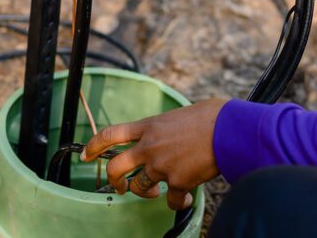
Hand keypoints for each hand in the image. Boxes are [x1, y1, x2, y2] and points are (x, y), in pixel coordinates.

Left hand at [81, 98, 227, 210]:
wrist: (230, 130)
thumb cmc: (213, 116)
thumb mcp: (180, 114)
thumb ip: (167, 126)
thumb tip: (171, 132)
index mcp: (149, 126)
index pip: (110, 134)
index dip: (94, 146)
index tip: (86, 154)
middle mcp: (150, 147)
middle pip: (116, 167)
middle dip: (114, 181)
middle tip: (120, 186)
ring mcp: (162, 166)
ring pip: (140, 188)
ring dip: (147, 193)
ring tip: (157, 192)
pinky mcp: (177, 182)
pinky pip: (170, 200)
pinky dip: (176, 202)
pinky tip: (184, 199)